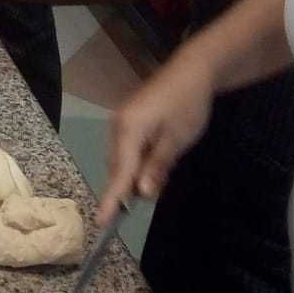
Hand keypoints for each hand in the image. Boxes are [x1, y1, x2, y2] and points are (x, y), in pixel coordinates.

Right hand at [96, 52, 215, 222]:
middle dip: (129, 187)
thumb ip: (158, 166)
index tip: (101, 221)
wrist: (192, 70)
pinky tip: (155, 162)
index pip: (119, 172)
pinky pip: (127, 149)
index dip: (112, 198)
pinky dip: (137, 161)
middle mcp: (118, 125)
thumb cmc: (188, 104)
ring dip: (135, 174)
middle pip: (117, 167)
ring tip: (160, 177)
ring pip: (122, 159)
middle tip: (154, 194)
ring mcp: (121, 120)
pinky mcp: (129, 119)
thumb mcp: (178, 139)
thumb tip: (140, 193)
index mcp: (128, 129)